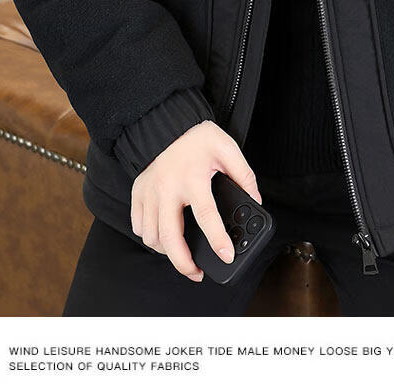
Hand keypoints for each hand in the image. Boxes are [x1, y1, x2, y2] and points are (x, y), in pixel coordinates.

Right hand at [130, 119, 262, 281]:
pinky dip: (149, 236)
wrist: (165, 122)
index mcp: (192, 178)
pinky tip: (163, 235)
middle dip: (184, 263)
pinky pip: (138, 225)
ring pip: (152, 236)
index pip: (206, 216)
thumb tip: (255, 200)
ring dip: (167, 251)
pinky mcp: (137, 193)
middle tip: (197, 272)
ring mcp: (149, 192)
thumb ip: (243, 174)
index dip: (218, 239)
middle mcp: (167, 188)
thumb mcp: (227, 148)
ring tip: (182, 253)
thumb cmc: (197, 137)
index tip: (227, 256)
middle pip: (170, 237)